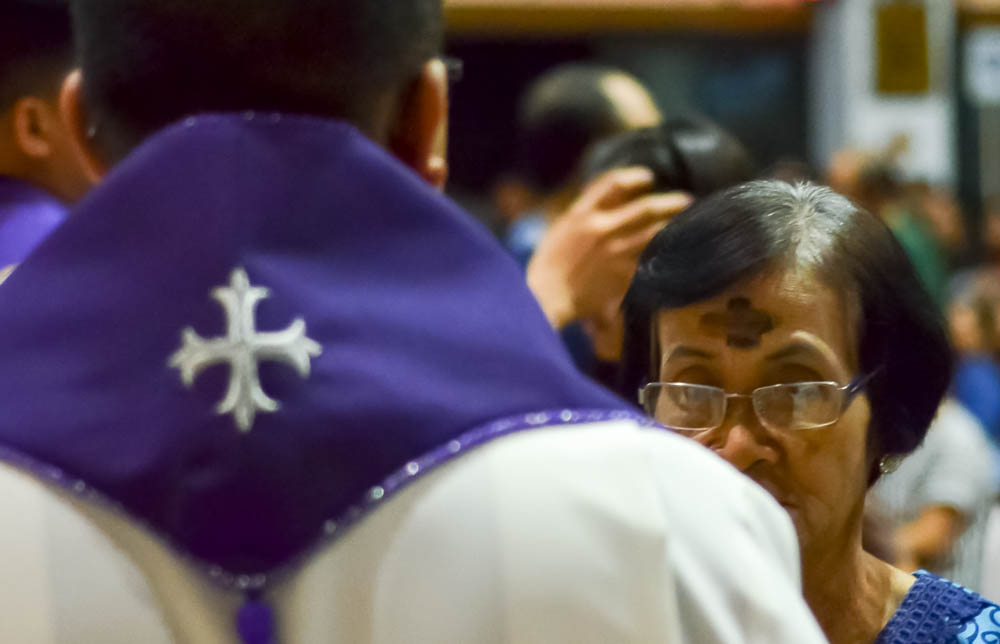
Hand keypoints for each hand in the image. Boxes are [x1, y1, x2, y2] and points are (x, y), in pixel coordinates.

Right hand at [526, 167, 690, 329]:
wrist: (546, 297)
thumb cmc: (549, 265)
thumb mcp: (562, 228)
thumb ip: (585, 213)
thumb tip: (611, 201)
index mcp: (582, 213)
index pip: (614, 182)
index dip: (635, 177)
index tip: (648, 177)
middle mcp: (602, 227)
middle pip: (645, 207)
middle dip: (669, 202)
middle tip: (685, 200)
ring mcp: (614, 251)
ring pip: (655, 233)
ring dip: (673, 226)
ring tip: (686, 223)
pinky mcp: (623, 273)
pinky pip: (650, 259)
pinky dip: (663, 252)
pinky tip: (673, 251)